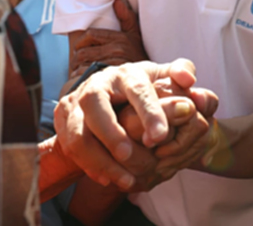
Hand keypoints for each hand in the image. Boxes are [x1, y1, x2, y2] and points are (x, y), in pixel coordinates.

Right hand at [54, 59, 199, 190]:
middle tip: (131, 157)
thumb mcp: (160, 77)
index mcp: (126, 74)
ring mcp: (76, 102)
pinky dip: (90, 166)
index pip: (137, 89)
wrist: (105, 92)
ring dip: (101, 160)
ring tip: (126, 180)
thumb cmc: (140, 88)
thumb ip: (180, 72)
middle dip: (112, 134)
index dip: (149, 112)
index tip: (161, 137)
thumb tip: (188, 78)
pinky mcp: (64, 119)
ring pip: (79, 132)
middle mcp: (98, 85)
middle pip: (94, 104)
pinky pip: (70, 147)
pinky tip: (109, 179)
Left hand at [70, 0, 147, 77]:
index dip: (80, 41)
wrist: (146, 76)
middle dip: (76, 57)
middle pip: (85, 51)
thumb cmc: (138, 54)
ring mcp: (114, 64)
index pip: (90, 35)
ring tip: (76, 70)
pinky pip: (90, 75)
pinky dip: (82, 76)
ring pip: (85, 64)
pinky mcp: (112, 77)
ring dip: (77, 68)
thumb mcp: (135, 34)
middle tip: (74, 61)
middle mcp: (116, 50)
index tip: (77, 47)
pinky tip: (81, 78)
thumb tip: (117, 1)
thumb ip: (126, 17)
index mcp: (119, 38)